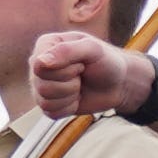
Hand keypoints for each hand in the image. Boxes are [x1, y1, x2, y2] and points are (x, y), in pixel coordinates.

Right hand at [28, 30, 156, 121]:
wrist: (118, 83)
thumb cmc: (106, 61)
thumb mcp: (92, 49)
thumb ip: (66, 51)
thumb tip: (39, 62)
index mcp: (46, 45)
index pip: (40, 66)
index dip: (65, 70)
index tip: (81, 63)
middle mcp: (38, 64)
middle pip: (42, 85)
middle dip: (70, 83)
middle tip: (82, 74)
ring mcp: (41, 84)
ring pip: (44, 101)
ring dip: (70, 95)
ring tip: (80, 85)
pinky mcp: (48, 103)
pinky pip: (50, 112)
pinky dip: (69, 108)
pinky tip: (77, 97)